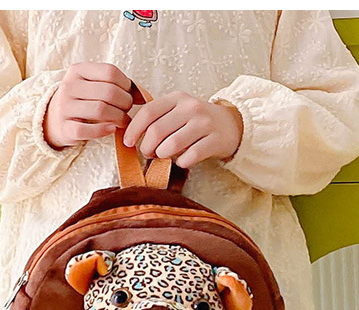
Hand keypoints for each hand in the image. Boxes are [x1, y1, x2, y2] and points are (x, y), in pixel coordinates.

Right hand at [44, 62, 133, 148]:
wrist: (53, 120)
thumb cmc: (81, 101)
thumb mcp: (92, 86)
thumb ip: (113, 85)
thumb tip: (142, 95)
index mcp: (78, 70)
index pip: (110, 72)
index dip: (126, 84)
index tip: (129, 94)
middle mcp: (69, 86)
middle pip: (108, 92)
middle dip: (125, 103)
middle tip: (127, 110)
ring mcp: (65, 107)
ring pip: (100, 110)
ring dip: (118, 118)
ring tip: (123, 121)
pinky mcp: (64, 128)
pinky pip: (87, 130)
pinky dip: (103, 131)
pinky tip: (111, 129)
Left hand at [123, 91, 243, 168]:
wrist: (231, 125)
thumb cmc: (196, 121)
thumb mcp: (177, 111)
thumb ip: (157, 118)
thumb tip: (131, 136)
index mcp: (177, 99)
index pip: (148, 112)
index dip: (133, 129)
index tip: (127, 142)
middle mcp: (190, 108)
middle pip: (157, 131)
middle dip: (147, 147)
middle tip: (148, 153)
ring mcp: (204, 124)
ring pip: (172, 145)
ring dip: (162, 155)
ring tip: (163, 156)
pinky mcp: (215, 140)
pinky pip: (190, 156)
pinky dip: (182, 162)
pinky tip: (182, 160)